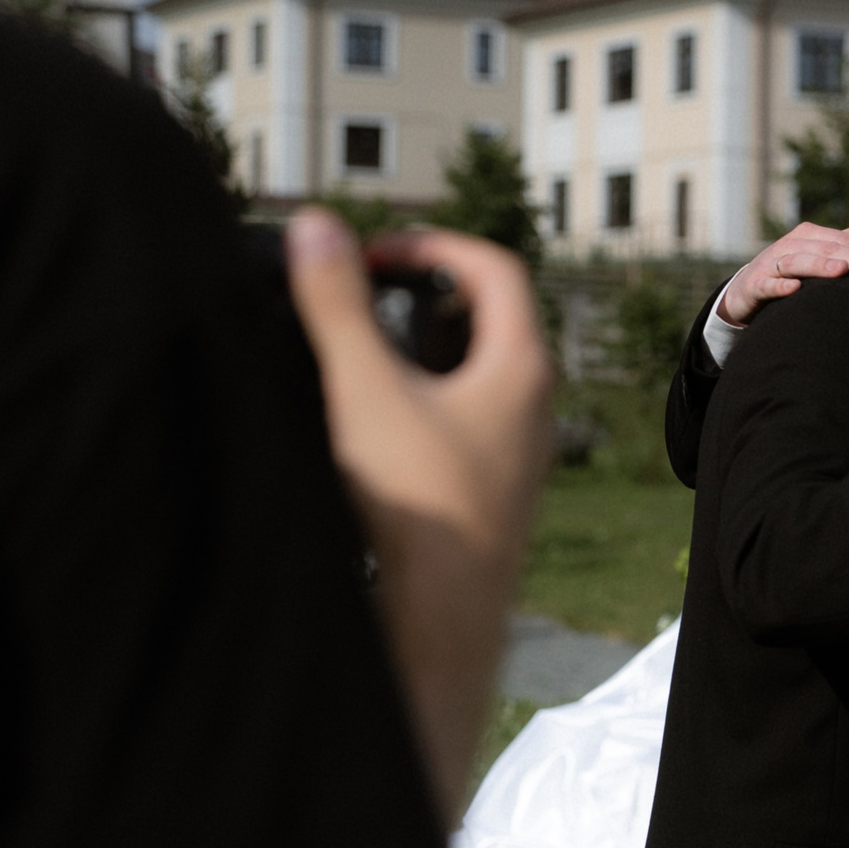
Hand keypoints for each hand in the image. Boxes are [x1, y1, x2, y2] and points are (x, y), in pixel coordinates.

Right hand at [286, 208, 553, 828]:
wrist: (443, 617)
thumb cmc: (420, 506)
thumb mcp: (366, 390)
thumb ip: (337, 307)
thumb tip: (316, 230)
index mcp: (522, 369)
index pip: (496, 268)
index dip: (433, 244)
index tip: (374, 252)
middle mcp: (533, 407)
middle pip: (489, 317)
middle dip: (424, 293)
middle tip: (363, 292)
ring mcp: (516, 452)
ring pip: (475, 373)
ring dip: (420, 348)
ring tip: (359, 350)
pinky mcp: (490, 490)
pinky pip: (463, 420)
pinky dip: (420, 399)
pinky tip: (369, 421)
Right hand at [717, 221, 848, 326]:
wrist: (746, 292)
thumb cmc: (793, 276)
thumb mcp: (819, 259)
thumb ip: (845, 247)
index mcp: (814, 236)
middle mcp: (794, 244)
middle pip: (832, 249)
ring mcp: (772, 263)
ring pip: (799, 261)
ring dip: (821, 266)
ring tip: (842, 272)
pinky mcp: (754, 285)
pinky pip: (768, 284)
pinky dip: (780, 286)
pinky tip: (795, 289)